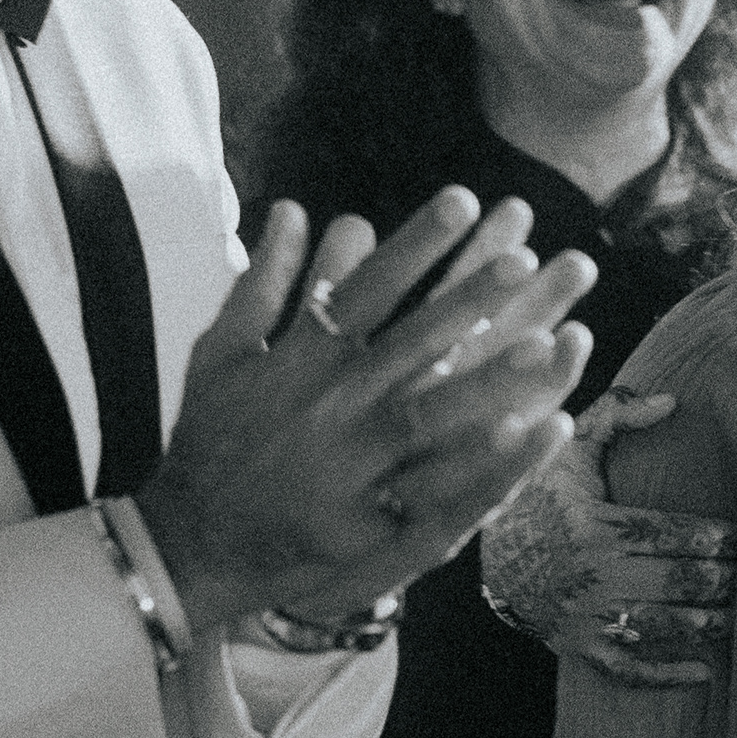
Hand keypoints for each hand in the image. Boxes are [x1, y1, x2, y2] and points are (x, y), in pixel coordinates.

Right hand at [135, 190, 597, 635]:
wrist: (188, 539)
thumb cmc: (208, 437)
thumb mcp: (221, 351)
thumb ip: (263, 278)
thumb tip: (292, 208)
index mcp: (299, 357)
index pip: (367, 287)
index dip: (416, 244)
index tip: (463, 198)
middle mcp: (328, 402)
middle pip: (409, 342)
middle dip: (467, 298)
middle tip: (523, 256)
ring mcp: (347, 463)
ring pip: (429, 412)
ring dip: (490, 378)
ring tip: (549, 343)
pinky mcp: (359, 519)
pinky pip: (430, 488)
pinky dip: (477, 464)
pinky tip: (525, 436)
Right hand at [478, 389, 735, 686]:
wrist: (492, 555)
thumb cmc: (542, 493)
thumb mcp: (571, 445)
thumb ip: (618, 414)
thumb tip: (673, 400)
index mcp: (598, 526)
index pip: (677, 533)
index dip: (721, 538)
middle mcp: (596, 576)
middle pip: (682, 580)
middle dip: (728, 579)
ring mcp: (589, 618)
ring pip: (668, 625)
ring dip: (714, 622)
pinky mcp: (582, 649)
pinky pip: (631, 670)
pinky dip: (670, 675)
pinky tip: (707, 671)